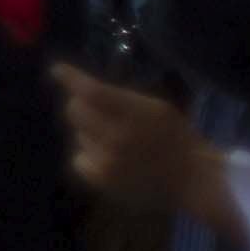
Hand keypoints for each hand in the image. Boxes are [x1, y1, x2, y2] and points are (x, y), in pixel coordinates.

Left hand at [49, 62, 221, 225]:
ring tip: (114, 140)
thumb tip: (85, 88)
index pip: (93, 92)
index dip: (71, 79)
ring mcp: (107, 161)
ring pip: (78, 135)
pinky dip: (88, 155)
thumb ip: (122, 98)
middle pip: (75, 111)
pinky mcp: (102, 181)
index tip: (57, 69)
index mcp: (135, 114)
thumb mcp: (157, 108)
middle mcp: (117, 137)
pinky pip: (79, 160)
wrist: (192, 179)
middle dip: (82, 106)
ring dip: (90, 133)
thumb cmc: (176, 138)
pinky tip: (108, 157)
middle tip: (97, 111)